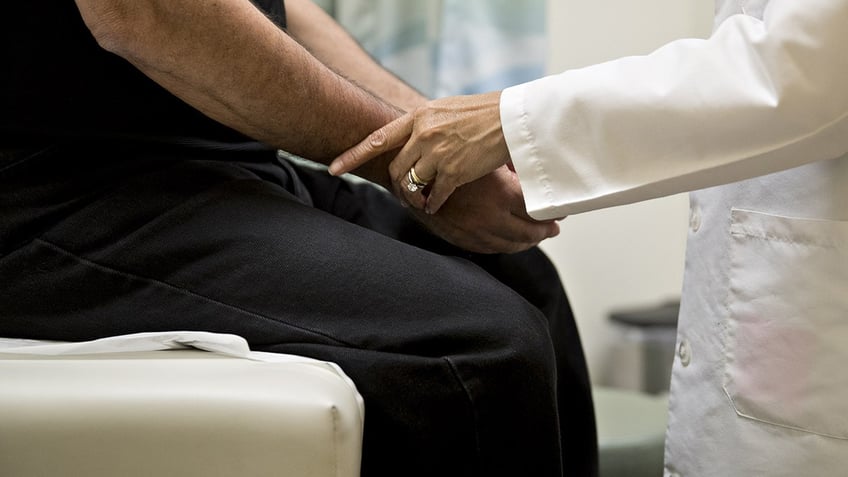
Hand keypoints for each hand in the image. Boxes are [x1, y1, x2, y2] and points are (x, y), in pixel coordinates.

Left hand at [330, 91, 510, 213]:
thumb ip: (426, 123)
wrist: (512, 118)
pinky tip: (435, 207)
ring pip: (412, 183)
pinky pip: (434, 195)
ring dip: (413, 197)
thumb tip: (414, 137)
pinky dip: (432, 204)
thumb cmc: (483, 112)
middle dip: (397, 185)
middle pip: (396, 168)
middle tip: (402, 195)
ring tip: (419, 203)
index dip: (352, 155)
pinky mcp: (455, 171)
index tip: (333, 169)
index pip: (377, 138)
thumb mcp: (447, 109)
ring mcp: (437, 153)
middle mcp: (423, 134)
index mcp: (418, 116)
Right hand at [410, 166, 560, 253]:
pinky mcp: (461, 240)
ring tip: (537, 235)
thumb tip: (540, 174)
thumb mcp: (487, 158)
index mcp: (502, 194)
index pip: (539, 212)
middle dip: (545, 231)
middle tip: (554, 227)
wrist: (412, 172)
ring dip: (527, 242)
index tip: (560, 212)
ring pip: (511, 245)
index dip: (553, 213)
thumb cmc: (451, 157)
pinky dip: (505, 246)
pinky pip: (490, 249)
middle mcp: (490, 217)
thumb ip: (515, 168)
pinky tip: (512, 240)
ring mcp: (475, 232)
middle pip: (529, 233)